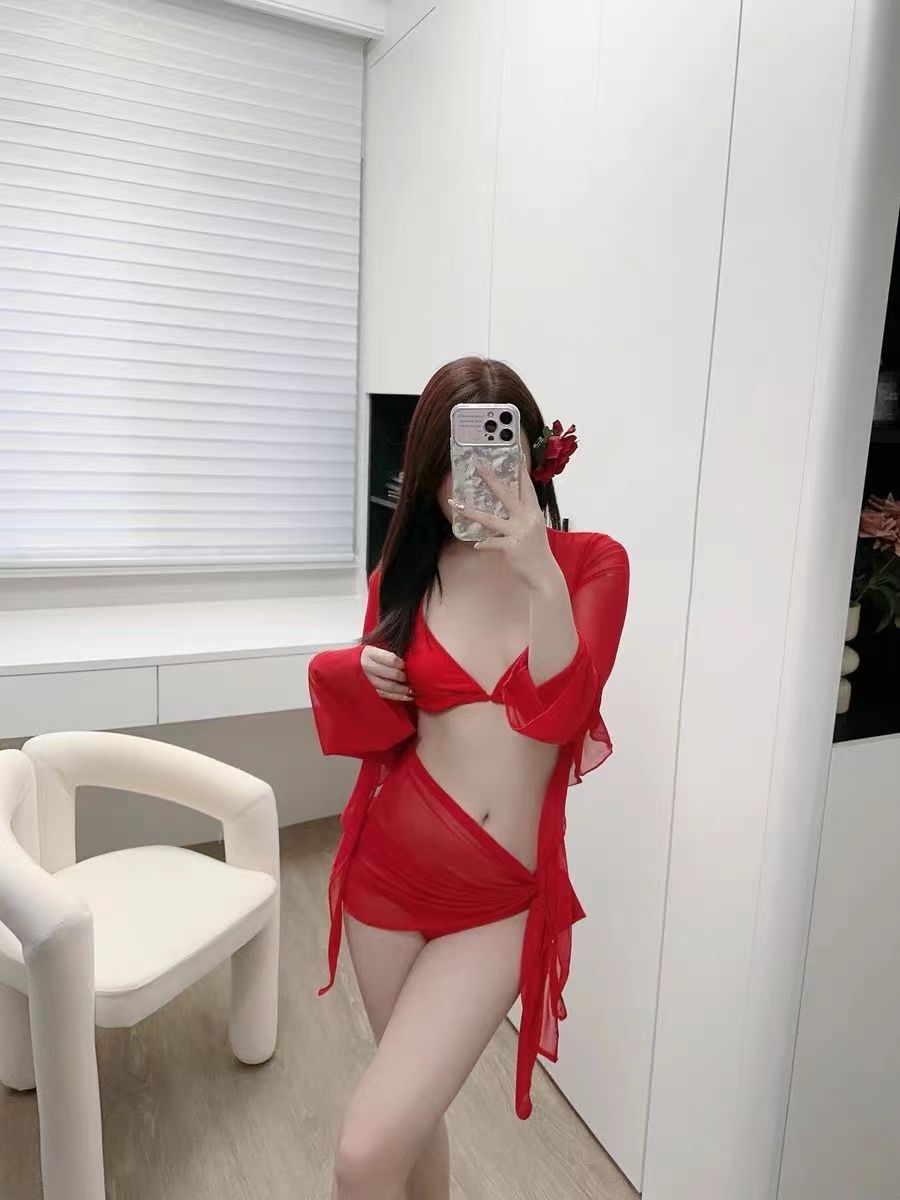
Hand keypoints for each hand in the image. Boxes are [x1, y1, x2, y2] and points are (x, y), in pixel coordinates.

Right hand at [361, 644, 413, 701]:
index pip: (391, 659)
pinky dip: (398, 696)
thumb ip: (389, 651)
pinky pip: (385, 694)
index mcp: (370, 653)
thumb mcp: (376, 646)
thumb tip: (408, 659)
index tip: (405, 665)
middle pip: (392, 674)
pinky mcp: (370, 690)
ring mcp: (368, 680)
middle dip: (403, 677)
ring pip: (389, 687)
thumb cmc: (371, 653)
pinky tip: (407, 696)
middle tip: (410, 676)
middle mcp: (367, 666)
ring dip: (402, 689)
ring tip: (411, 689)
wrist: (350, 663)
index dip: (401, 663)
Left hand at [449, 456, 561, 591]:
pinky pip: (493, 543)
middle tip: (477, 466)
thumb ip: (522, 515)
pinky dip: (484, 544)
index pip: (526, 486)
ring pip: (492, 519)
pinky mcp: (512, 548)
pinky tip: (476, 544)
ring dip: (472, 512)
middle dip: (491, 479)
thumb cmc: (535, 551)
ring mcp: (519, 533)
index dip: (520, 470)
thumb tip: (509, 503)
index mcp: (533, 512)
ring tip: (457, 505)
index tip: (515, 452)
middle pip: (506, 495)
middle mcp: (527, 519)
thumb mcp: (532, 528)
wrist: (544, 574)